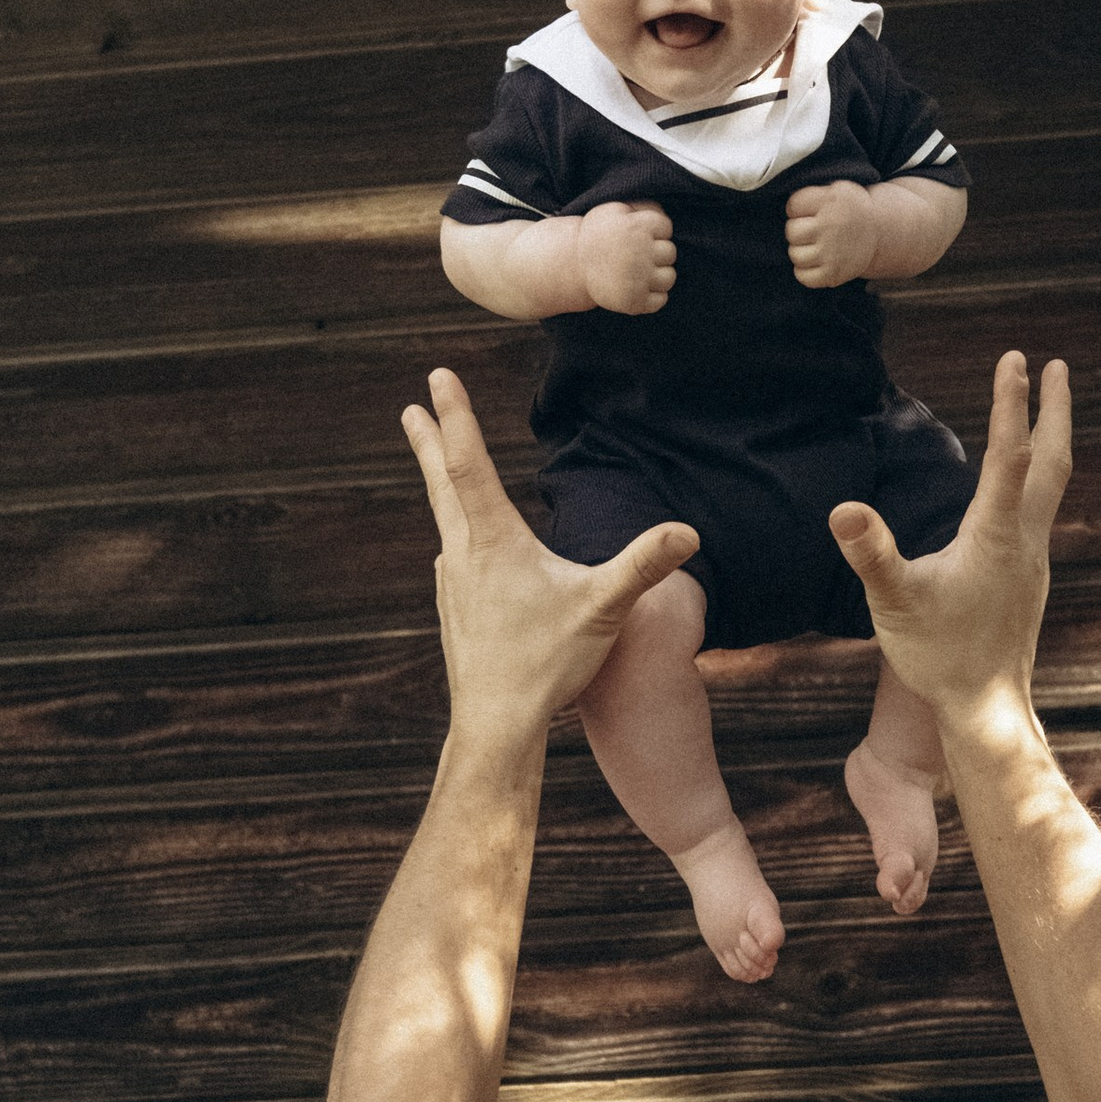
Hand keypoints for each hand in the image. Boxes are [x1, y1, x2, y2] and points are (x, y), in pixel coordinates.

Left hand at [403, 369, 694, 743]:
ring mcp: (453, 583)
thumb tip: (689, 533)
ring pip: (445, 517)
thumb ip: (643, 566)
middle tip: (411, 407)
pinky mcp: (455, 608)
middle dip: (430, 440)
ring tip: (437, 462)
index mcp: (493, 541)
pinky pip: (455, 553)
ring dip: (441, 481)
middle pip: (443, 483)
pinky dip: (456, 527)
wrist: (495, 724)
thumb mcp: (602, 609)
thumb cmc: (546, 665)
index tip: (438, 377)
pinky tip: (465, 543)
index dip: (455, 416)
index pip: (468, 463)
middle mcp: (463, 554)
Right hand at [581, 201, 675, 314]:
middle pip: (670, 253)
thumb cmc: (597, 235)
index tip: (638, 235)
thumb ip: (642, 206)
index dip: (654, 230)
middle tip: (637, 255)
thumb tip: (664, 213)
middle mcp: (641, 253)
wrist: (571, 265)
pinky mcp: (635, 302)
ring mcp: (639, 280)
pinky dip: (653, 297)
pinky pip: (660, 300)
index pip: (666, 227)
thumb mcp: (614, 210)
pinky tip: (638, 288)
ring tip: (639, 272)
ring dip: (658, 275)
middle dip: (657, 252)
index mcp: (638, 227)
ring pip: (669, 278)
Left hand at [786, 179, 877, 288]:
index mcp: (832, 200)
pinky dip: (805, 271)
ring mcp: (832, 252)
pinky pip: (802, 276)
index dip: (797, 209)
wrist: (880, 232)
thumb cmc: (849, 209)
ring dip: (801, 251)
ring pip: (795, 255)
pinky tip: (817, 261)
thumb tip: (784, 207)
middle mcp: (832, 225)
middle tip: (812, 230)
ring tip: (816, 246)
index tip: (808, 212)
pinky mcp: (833, 273)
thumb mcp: (837, 189)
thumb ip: (812, 193)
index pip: (793, 205)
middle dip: (798, 231)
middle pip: (791, 231)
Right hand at [828, 352, 1070, 729]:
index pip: (1010, 456)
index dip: (1011, 404)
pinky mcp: (1028, 575)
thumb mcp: (894, 604)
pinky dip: (1039, 475)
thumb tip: (844, 508)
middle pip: (1053, 461)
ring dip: (1052, 439)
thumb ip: (871, 554)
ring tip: (1048, 406)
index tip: (1015, 358)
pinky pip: (1041, 509)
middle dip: (1055, 410)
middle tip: (1058, 365)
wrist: (987, 708)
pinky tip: (1024, 481)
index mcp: (996, 537)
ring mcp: (1032, 558)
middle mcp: (1025, 540)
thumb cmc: (938, 656)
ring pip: (1053, 484)